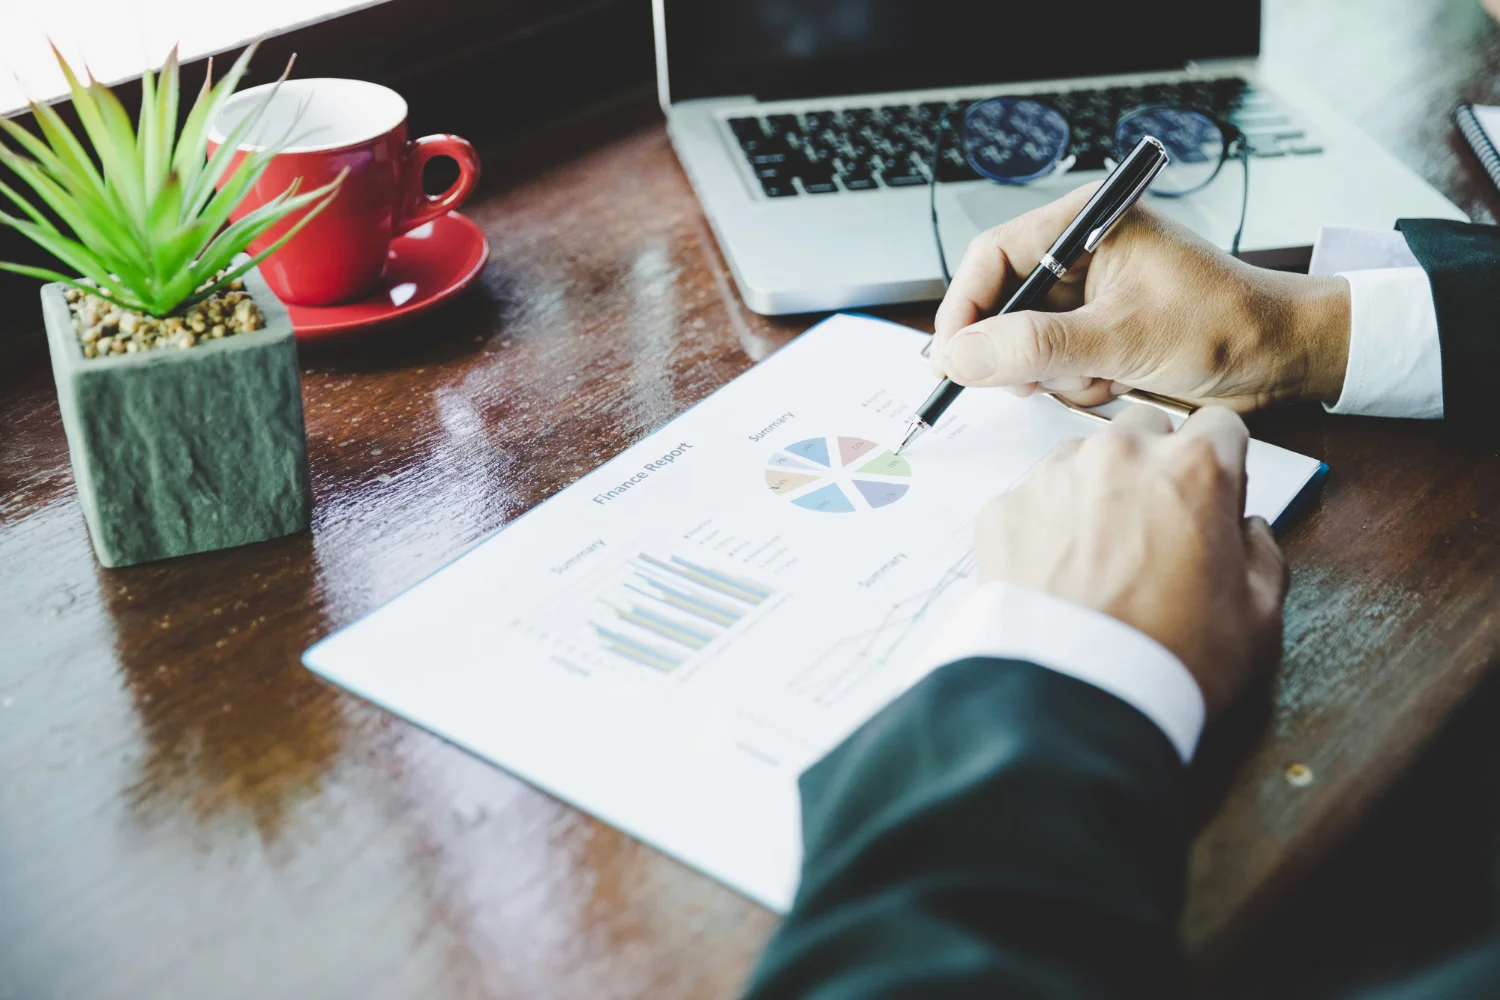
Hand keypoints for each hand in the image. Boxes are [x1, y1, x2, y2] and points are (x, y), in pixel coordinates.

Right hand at [931, 183, 1351, 410]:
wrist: (1284, 363)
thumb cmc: (1226, 325)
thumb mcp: (1121, 336)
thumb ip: (1035, 346)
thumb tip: (960, 356)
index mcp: (1088, 224)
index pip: (993, 256)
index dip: (966, 307)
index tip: (952, 356)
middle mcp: (1083, 256)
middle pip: (1003, 304)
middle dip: (1016, 349)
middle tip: (1027, 379)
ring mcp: (1090, 300)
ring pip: (1024, 343)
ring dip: (1052, 372)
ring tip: (1099, 376)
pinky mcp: (1100, 336)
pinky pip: (1053, 367)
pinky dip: (1074, 384)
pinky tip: (1114, 383)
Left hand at [974, 405, 1287, 717]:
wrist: (1071, 701)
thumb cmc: (1168, 661)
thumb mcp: (1257, 620)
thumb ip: (1263, 556)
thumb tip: (1249, 532)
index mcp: (1193, 468)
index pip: (1218, 427)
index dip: (1220, 463)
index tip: (1212, 495)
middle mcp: (1118, 455)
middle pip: (1145, 431)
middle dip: (1153, 467)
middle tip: (1153, 528)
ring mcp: (1053, 477)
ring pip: (1082, 460)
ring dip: (1095, 492)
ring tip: (1098, 560)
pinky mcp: (1003, 509)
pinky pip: (1032, 500)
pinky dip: (1044, 526)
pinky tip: (1056, 578)